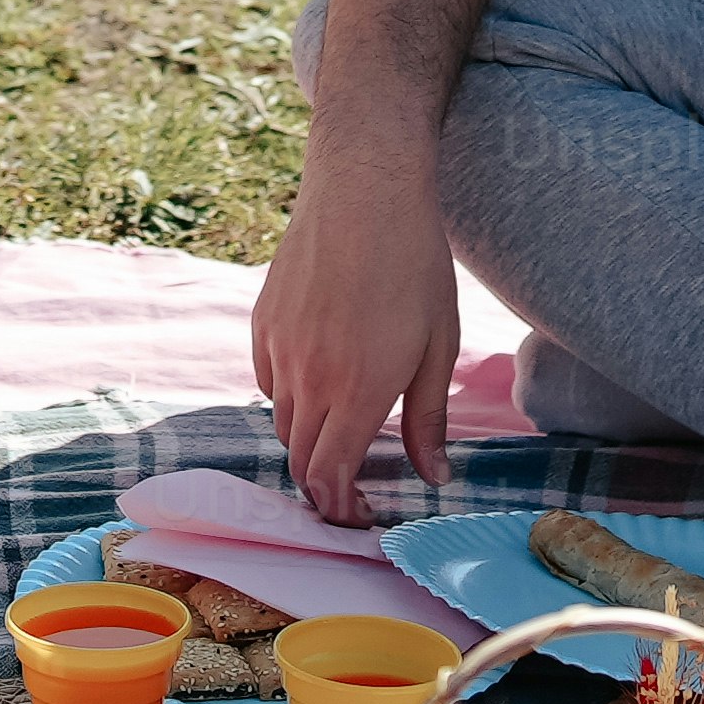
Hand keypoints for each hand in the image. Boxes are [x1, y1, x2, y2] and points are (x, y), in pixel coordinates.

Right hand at [255, 146, 464, 524]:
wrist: (364, 188)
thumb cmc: (414, 263)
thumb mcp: (439, 345)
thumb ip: (428, 418)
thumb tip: (431, 475)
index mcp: (358, 389)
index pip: (329, 475)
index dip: (339, 508)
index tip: (359, 515)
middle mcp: (310, 377)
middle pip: (301, 458)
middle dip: (323, 486)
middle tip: (352, 491)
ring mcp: (280, 349)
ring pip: (283, 423)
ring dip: (309, 443)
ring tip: (341, 437)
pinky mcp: (263, 323)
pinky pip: (269, 383)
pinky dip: (290, 400)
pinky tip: (320, 385)